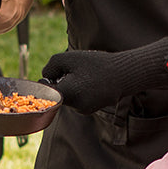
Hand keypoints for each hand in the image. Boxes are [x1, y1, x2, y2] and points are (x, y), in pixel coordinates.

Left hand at [42, 37, 167, 114]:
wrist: (124, 74)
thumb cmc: (96, 64)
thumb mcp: (69, 58)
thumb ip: (51, 66)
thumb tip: (44, 76)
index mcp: (67, 94)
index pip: (45, 94)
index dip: (44, 84)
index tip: (49, 76)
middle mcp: (74, 106)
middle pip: (56, 96)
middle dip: (59, 84)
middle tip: (69, 71)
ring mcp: (83, 110)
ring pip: (67, 99)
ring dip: (69, 87)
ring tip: (84, 75)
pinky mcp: (90, 110)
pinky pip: (77, 101)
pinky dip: (79, 92)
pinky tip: (90, 81)